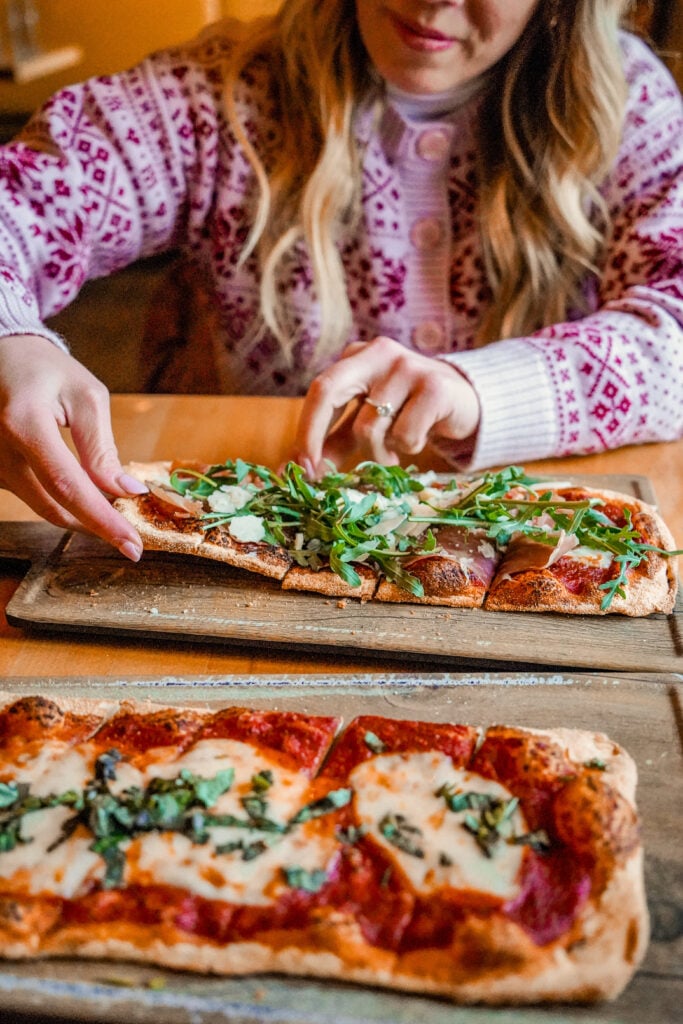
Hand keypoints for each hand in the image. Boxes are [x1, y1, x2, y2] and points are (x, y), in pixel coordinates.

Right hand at [0, 334, 146, 558]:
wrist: (1, 356)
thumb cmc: (47, 371)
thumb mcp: (86, 397)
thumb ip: (103, 448)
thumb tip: (127, 493)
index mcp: (24, 423)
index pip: (68, 486)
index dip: (103, 520)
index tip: (132, 546)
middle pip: (53, 507)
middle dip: (96, 525)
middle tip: (131, 535)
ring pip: (42, 508)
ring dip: (80, 515)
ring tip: (112, 506)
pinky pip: (32, 498)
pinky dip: (61, 501)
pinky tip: (83, 491)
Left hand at [293, 336, 480, 473]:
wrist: (467, 403)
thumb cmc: (409, 412)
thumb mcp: (368, 423)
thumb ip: (334, 442)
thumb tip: (296, 472)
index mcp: (357, 357)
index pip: (319, 391)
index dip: (305, 431)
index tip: (299, 468)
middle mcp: (379, 353)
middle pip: (328, 390)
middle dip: (315, 436)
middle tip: (318, 472)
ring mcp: (408, 365)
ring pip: (368, 427)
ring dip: (378, 453)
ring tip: (394, 452)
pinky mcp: (436, 386)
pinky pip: (404, 435)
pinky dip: (407, 448)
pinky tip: (418, 439)